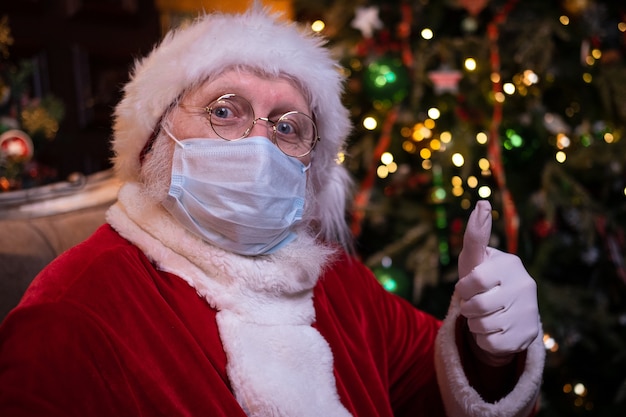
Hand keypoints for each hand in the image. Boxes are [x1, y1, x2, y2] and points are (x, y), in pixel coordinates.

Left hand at [456, 200, 539, 365]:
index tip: (467, 287)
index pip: (474, 281)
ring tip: (484, 315)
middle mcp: (525, 286)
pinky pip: (490, 345)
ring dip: (474, 324)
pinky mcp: (528, 336)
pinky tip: (493, 330)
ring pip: (481, 328)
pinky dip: (483, 340)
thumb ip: (476, 234)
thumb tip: (482, 202)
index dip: (463, 288)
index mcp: (510, 265)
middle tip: (474, 303)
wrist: (506, 312)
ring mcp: (529, 312)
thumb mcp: (475, 259)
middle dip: (467, 308)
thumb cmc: (483, 279)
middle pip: (475, 307)